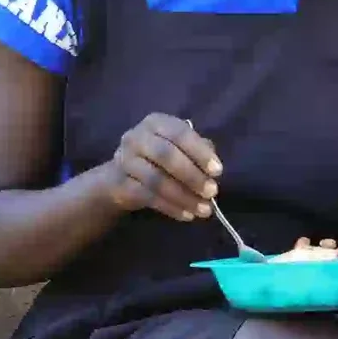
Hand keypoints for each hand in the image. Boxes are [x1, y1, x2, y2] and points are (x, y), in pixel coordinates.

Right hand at [102, 114, 222, 222]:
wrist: (121, 178)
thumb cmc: (158, 159)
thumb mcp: (179, 148)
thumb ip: (198, 151)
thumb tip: (213, 169)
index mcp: (156, 123)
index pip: (180, 133)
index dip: (200, 152)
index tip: (218, 171)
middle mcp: (137, 137)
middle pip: (166, 155)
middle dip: (192, 175)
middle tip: (212, 192)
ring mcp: (124, 160)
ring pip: (156, 180)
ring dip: (184, 197)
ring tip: (204, 210)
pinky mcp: (119, 184)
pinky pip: (147, 197)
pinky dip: (170, 207)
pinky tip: (187, 215)